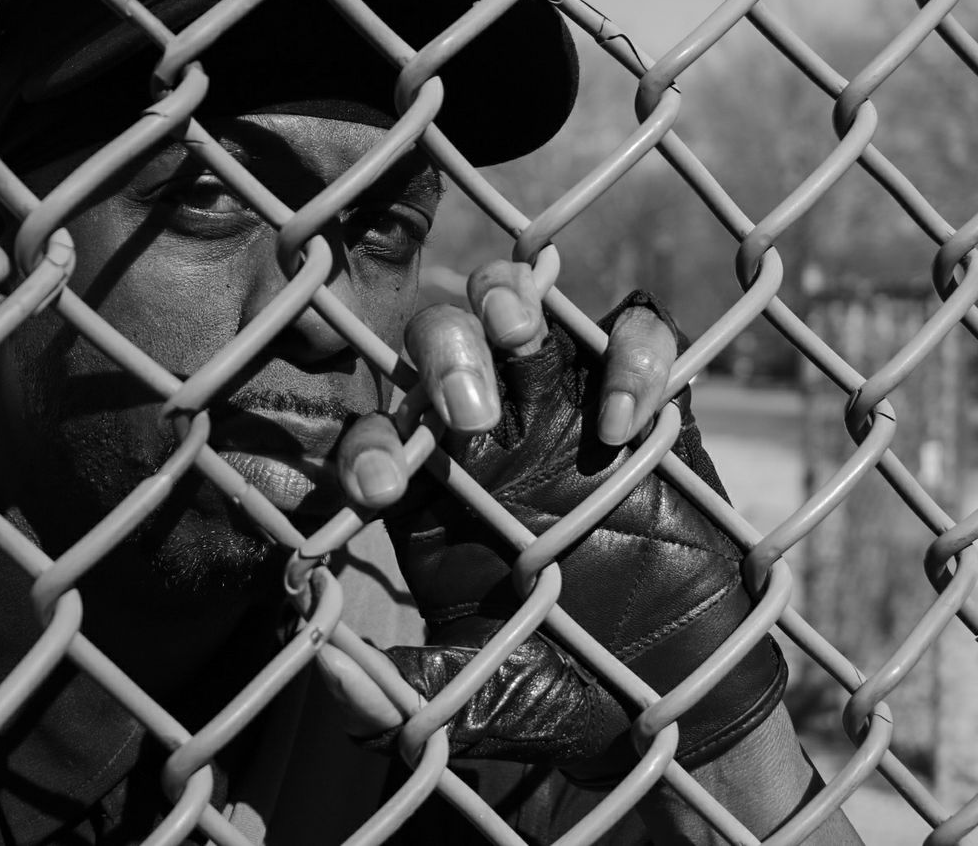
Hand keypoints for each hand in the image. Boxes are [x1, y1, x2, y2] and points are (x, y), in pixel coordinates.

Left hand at [323, 276, 786, 783]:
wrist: (678, 698)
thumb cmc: (562, 690)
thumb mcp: (478, 701)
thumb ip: (402, 694)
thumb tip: (325, 667)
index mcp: (431, 492)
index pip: (376, 437)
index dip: (367, 450)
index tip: (381, 493)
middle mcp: (487, 436)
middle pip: (437, 340)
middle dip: (442, 355)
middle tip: (469, 416)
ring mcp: (564, 409)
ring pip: (519, 305)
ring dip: (508, 301)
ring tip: (515, 333)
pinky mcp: (645, 408)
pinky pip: (633, 333)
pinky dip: (630, 354)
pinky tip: (626, 424)